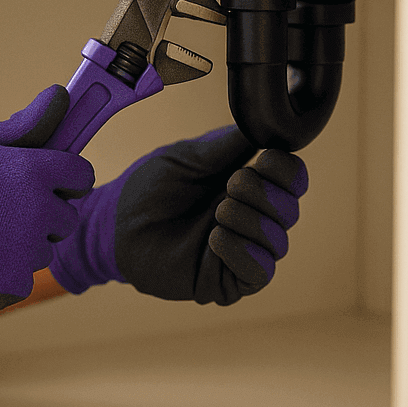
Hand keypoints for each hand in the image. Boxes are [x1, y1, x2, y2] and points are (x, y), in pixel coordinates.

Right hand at [0, 86, 93, 321]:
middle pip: (67, 216)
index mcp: (31, 172)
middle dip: (46, 214)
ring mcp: (28, 251)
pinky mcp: (15, 285)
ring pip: (43, 249)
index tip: (54, 181)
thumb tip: (59, 96)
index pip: (82, 174)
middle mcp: (38, 211)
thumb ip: (22, 126)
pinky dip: (3, 273)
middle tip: (3, 210)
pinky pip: (22, 278)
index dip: (69, 177)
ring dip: (23, 245)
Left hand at [47, 125, 307, 305]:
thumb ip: (226, 144)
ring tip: (217, 211)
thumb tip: (265, 125)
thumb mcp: (186, 158)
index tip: (263, 157)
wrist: (114, 225)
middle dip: (264, 192)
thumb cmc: (150, 190)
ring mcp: (244, 251)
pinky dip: (242, 251)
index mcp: (249, 185)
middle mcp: (254, 218)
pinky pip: (260, 272)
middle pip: (291, 208)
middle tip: (231, 184)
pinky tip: (215, 237)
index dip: (286, 168)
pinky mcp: (229, 281)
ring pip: (279, 240)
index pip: (293, 178)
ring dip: (251, 220)